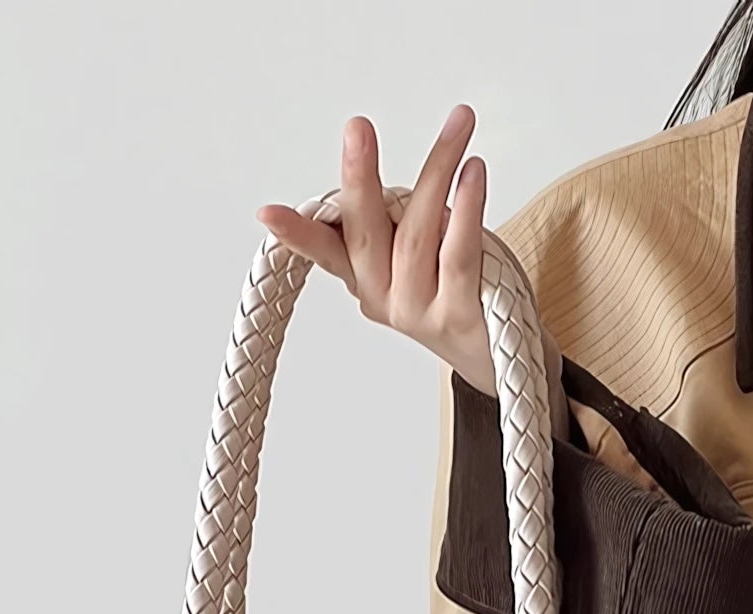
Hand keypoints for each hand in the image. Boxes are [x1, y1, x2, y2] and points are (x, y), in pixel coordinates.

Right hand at [255, 105, 496, 395]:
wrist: (486, 351)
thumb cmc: (449, 288)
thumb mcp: (407, 254)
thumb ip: (386, 221)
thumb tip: (364, 170)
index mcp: (363, 279)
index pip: (324, 251)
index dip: (296, 234)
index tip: (267, 213)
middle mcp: (383, 297)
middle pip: (366, 234)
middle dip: (359, 179)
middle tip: (357, 128)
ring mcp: (418, 310)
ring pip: (417, 235)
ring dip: (436, 171)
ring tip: (458, 123)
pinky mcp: (458, 315)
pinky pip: (459, 255)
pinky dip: (468, 209)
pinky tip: (473, 170)